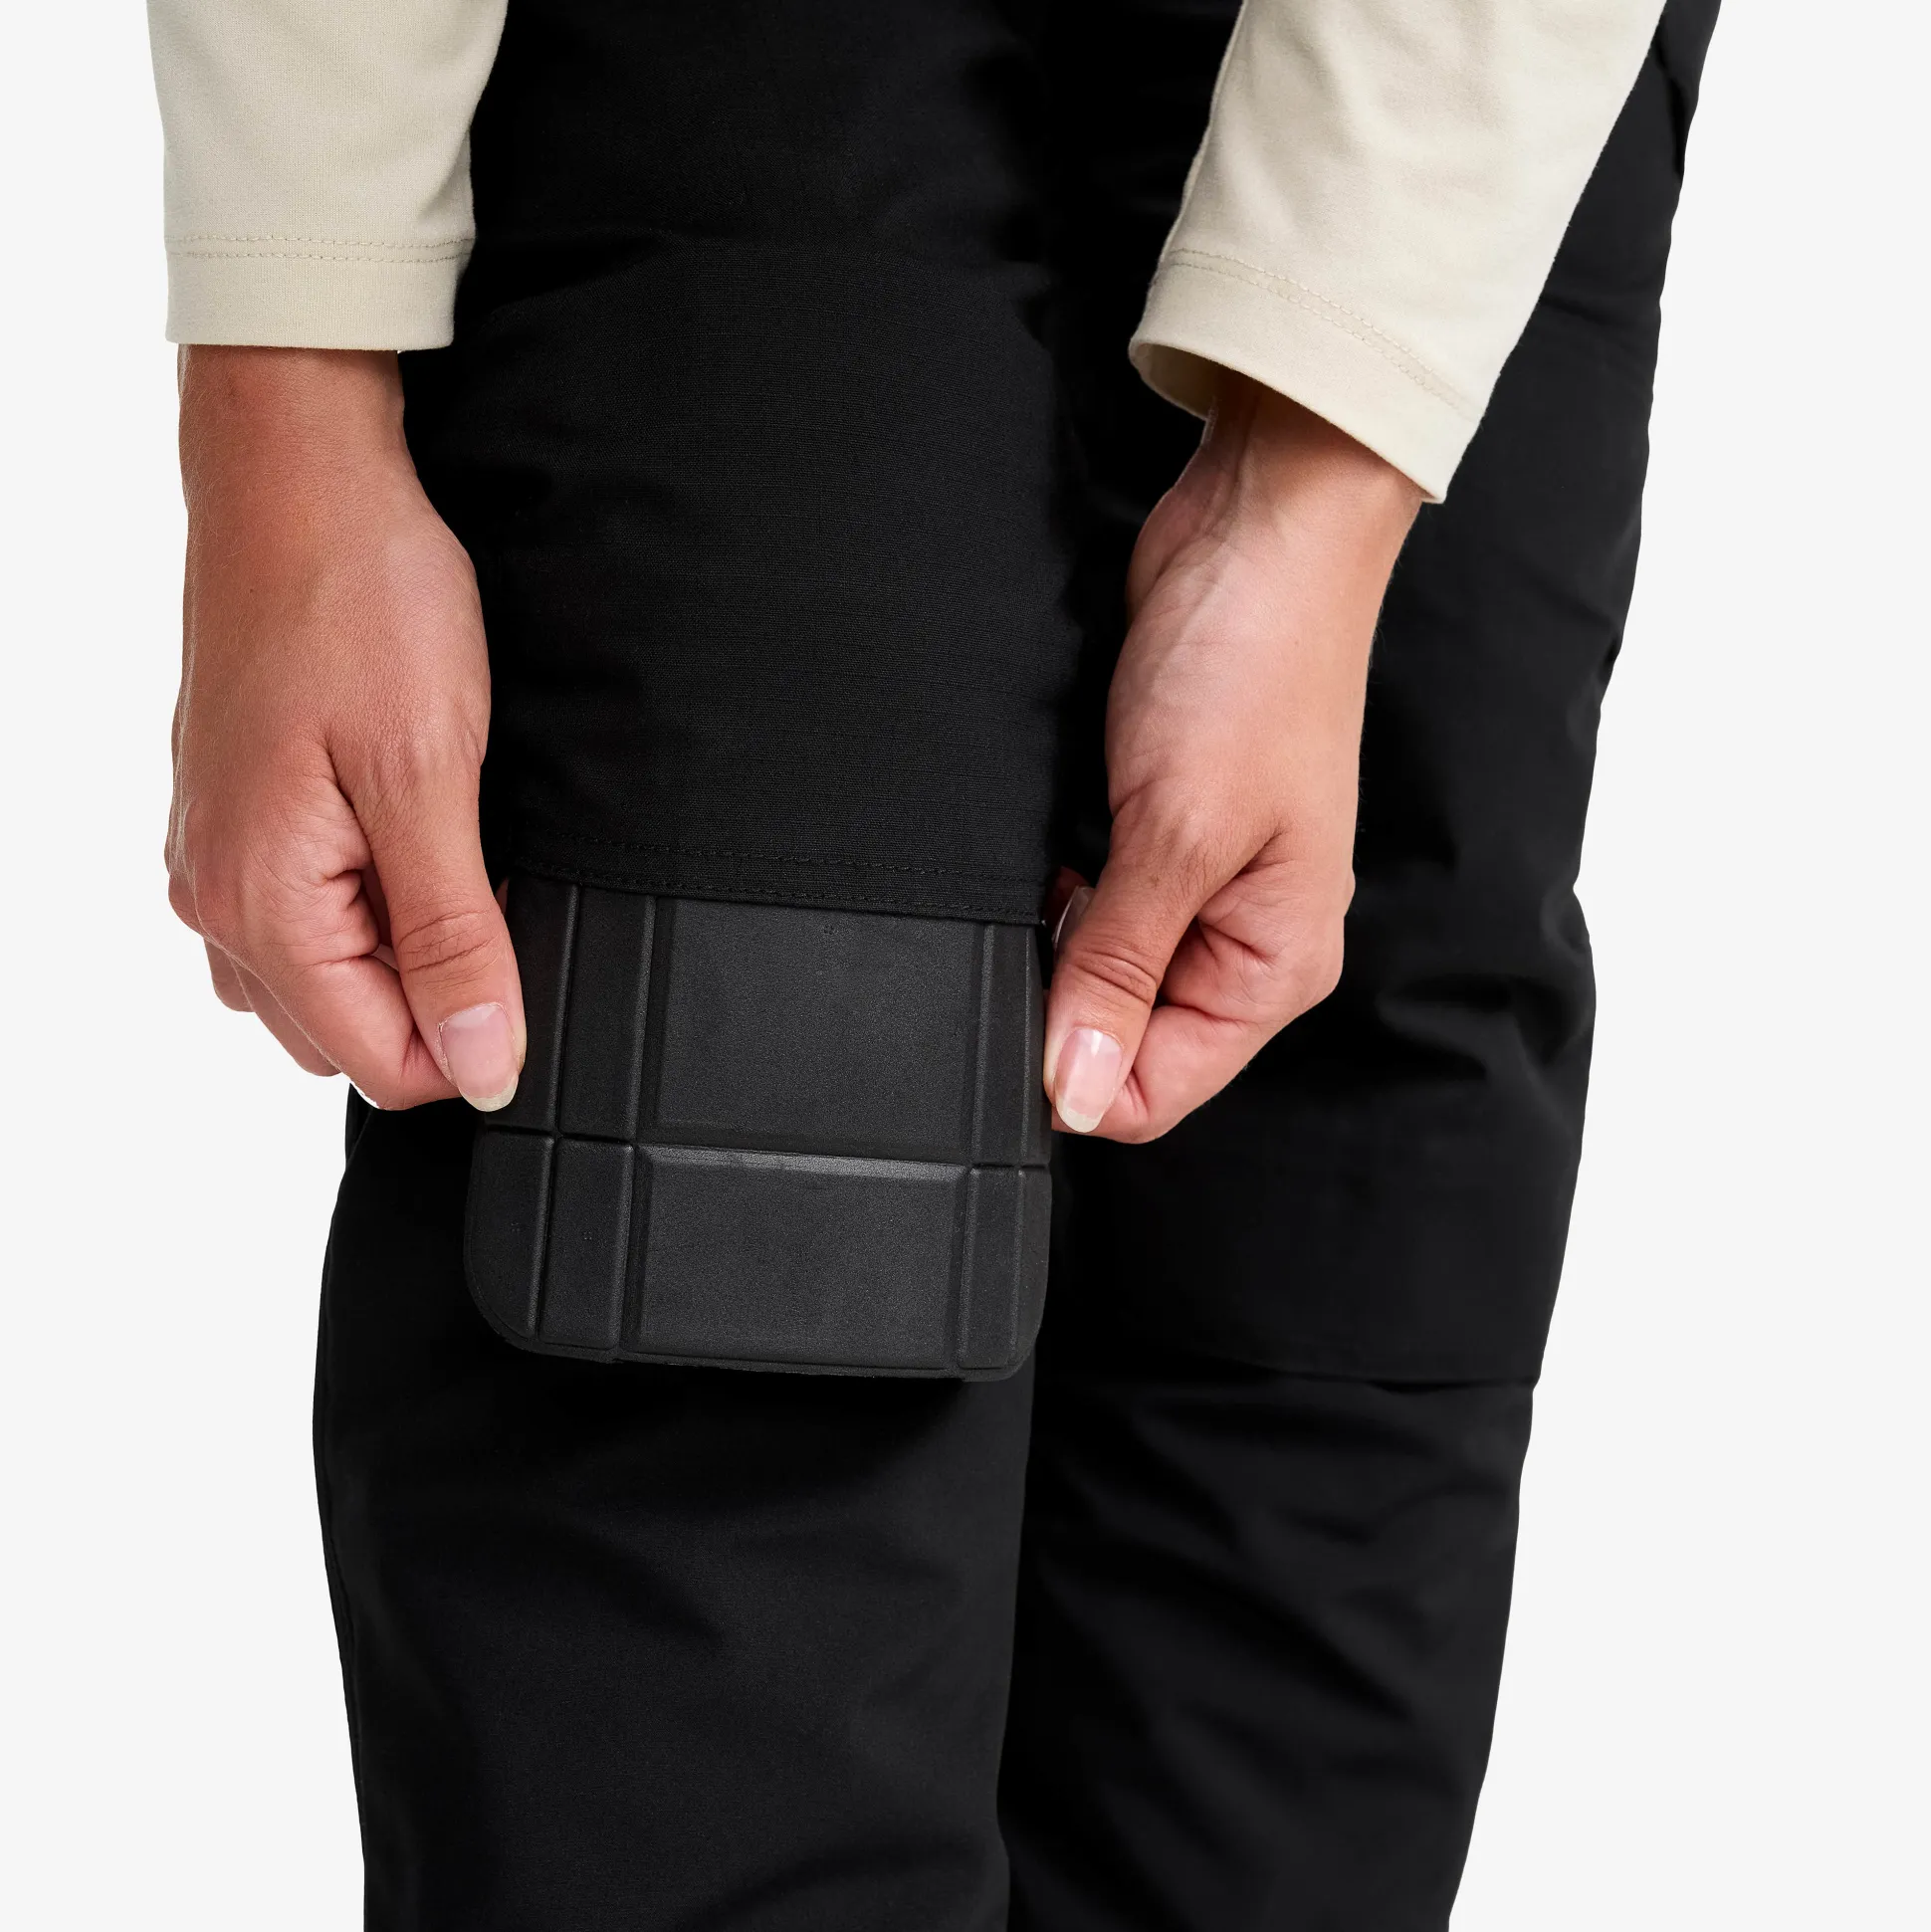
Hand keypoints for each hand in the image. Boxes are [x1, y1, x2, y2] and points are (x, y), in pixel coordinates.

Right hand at [166, 346, 524, 1110]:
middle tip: (491, 889)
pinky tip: (409, 833)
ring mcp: (218, 856)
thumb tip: (481, 1063)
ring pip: (321, 981)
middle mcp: (216, 898)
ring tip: (451, 851)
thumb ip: (454, 937)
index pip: (378, 1063)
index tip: (526, 965)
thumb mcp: (430, 780)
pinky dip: (367, 905)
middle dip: (433, 996)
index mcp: (258, 905)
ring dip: (400, 953)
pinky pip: (302, 916)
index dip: (472, 1040)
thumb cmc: (360, 602)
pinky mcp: (237, 816)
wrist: (300, 479)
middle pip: (343, 1033)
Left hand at [1044, 375, 1419, 1140]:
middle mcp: (1243, 943)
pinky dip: (1063, 881)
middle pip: (1125, 1038)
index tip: (1032, 1000)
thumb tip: (1072, 1088)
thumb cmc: (1255, 668)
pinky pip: (1092, 905)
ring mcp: (1201, 890)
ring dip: (1062, 930)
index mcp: (1277, 967)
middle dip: (1068, 986)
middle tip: (1069, 893)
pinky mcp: (1160, 838)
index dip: (1078, 1070)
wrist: (1254, 535)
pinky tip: (1071, 827)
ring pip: (1099, 972)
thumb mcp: (1176, 837)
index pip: (1158, 1092)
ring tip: (1080, 845)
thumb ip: (1118, 970)